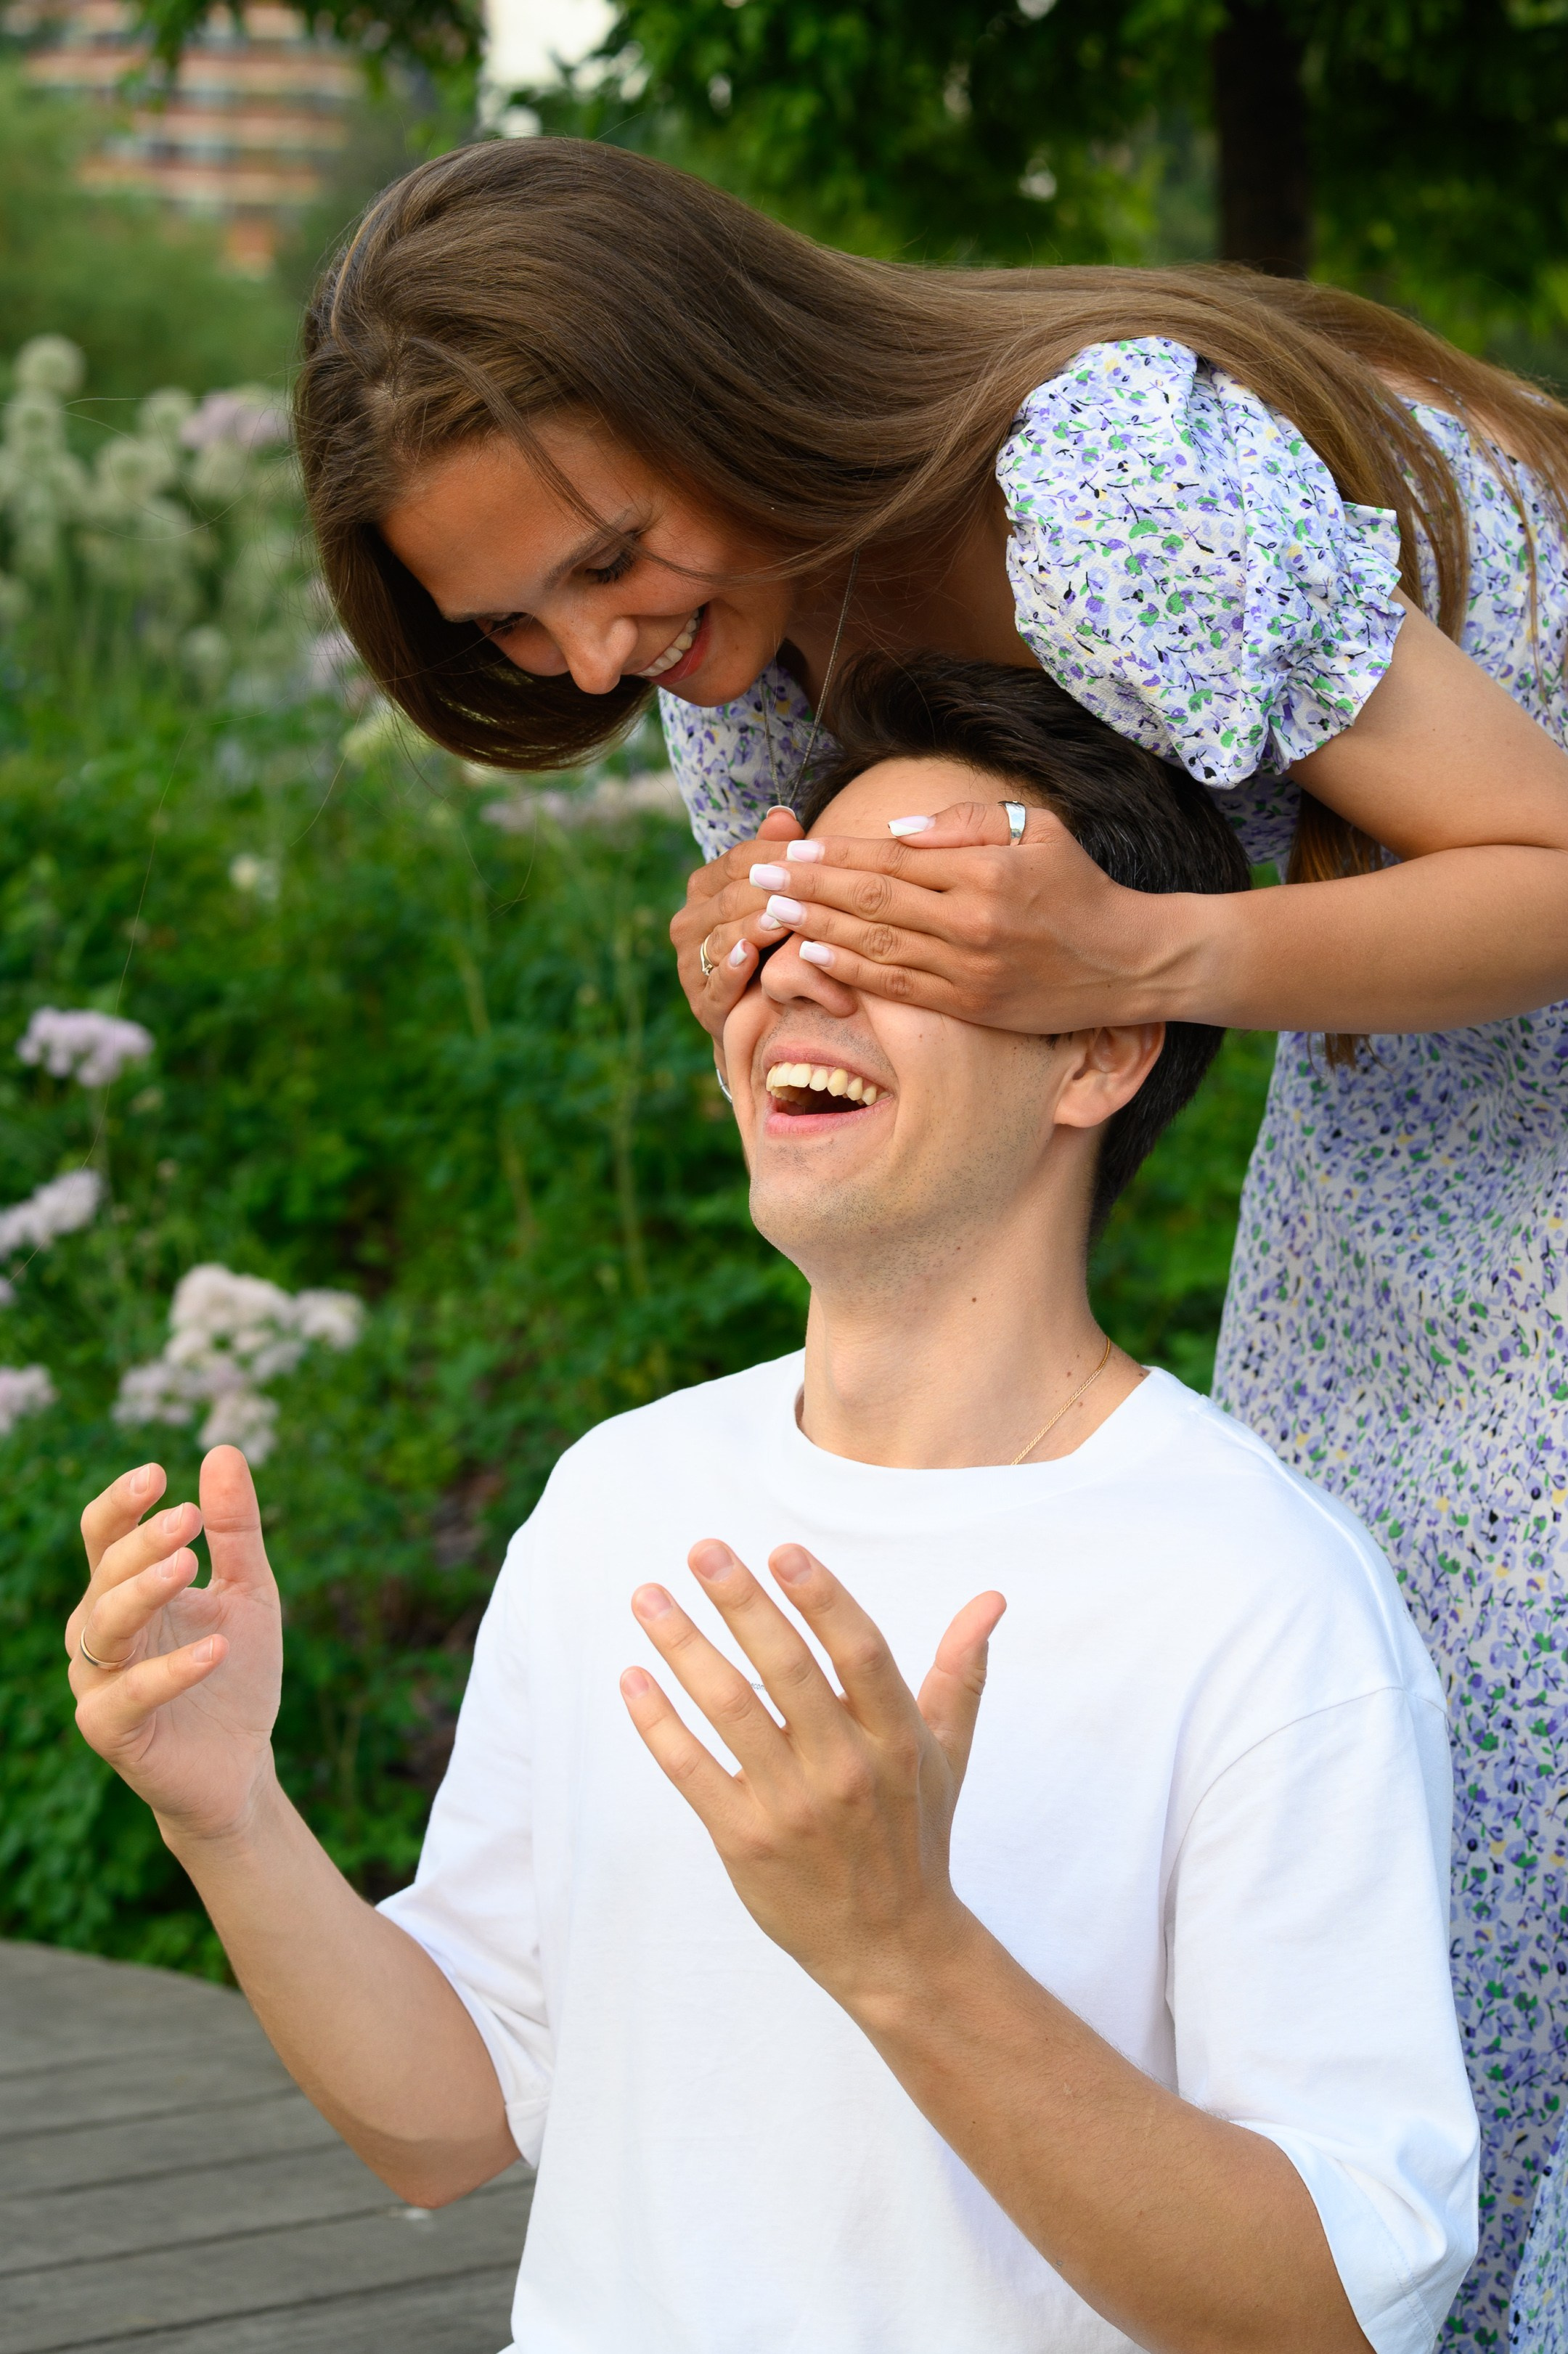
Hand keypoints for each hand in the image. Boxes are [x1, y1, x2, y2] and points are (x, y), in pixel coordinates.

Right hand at [69, 1448, 282, 1847]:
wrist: (241, 1761)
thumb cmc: (235, 1671)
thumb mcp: (248, 1591)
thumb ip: (236, 1529)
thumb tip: (222, 1450)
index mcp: (124, 1591)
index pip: (104, 1535)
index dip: (122, 1503)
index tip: (159, 1473)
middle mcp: (99, 1632)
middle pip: (103, 1574)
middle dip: (142, 1541)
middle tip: (187, 1516)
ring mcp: (98, 1682)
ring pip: (103, 1627)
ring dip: (143, 1591)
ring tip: (187, 1564)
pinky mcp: (110, 1731)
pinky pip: (128, 1696)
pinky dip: (170, 1671)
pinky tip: (216, 1649)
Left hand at [620, 1539, 1004, 2011]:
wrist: (892, 1948)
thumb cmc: (916, 1835)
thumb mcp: (949, 1754)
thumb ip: (961, 1673)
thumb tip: (991, 1601)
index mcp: (897, 1739)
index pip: (860, 1653)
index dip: (823, 1599)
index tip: (783, 1552)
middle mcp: (847, 1769)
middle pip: (789, 1670)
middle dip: (741, 1603)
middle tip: (703, 1550)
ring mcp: (793, 1807)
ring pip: (730, 1711)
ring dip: (684, 1648)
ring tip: (648, 1598)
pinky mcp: (745, 1842)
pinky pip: (692, 1771)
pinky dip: (658, 1723)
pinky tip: (633, 1678)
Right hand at [671, 805, 803, 1038]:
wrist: (760, 1016)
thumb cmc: (773, 946)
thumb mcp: (777, 900)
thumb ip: (777, 858)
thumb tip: (783, 814)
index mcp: (704, 888)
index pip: (737, 860)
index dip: (775, 855)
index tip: (813, 852)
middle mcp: (690, 921)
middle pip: (731, 897)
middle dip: (770, 892)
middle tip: (804, 889)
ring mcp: (691, 962)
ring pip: (723, 936)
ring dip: (754, 927)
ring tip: (782, 920)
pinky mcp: (701, 1001)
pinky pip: (716, 981)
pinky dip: (732, 968)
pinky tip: (749, 956)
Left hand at [695, 799, 1200, 1034]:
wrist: (1129, 963)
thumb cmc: (1081, 887)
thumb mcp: (1039, 830)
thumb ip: (969, 822)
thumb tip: (897, 833)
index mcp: (985, 874)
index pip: (891, 861)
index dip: (835, 857)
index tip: (791, 850)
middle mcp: (971, 924)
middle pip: (872, 903)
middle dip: (808, 890)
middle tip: (758, 877)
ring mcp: (968, 971)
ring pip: (876, 947)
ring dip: (817, 930)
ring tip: (772, 913)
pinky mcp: (970, 1007)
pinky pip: (898, 989)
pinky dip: (851, 974)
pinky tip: (814, 958)